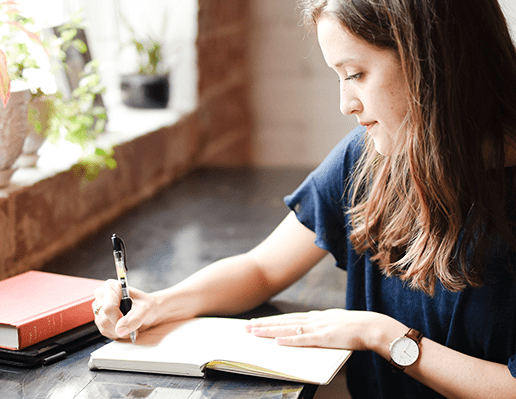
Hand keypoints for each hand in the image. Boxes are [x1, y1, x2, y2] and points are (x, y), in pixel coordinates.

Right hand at [92, 279, 157, 339]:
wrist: (150, 310)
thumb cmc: (147, 305)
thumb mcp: (146, 309)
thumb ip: (134, 318)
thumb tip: (120, 330)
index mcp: (112, 287)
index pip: (108, 308)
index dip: (119, 319)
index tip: (130, 321)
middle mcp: (102, 295)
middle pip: (104, 319)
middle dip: (120, 326)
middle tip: (133, 325)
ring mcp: (99, 307)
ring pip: (103, 327)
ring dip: (119, 331)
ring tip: (130, 326)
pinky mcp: (99, 318)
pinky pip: (104, 331)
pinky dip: (116, 333)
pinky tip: (125, 327)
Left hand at [245, 309, 388, 350]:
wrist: (371, 326)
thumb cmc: (355, 328)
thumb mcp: (335, 324)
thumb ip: (322, 327)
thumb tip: (311, 332)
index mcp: (316, 317)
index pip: (289, 318)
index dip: (272, 320)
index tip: (257, 322)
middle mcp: (313, 319)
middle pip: (283, 321)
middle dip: (264, 324)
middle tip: (246, 327)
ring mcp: (317, 328)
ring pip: (288, 328)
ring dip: (270, 330)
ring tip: (254, 332)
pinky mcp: (323, 338)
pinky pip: (303, 339)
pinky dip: (289, 340)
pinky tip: (277, 341)